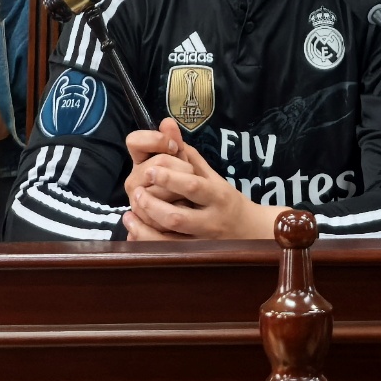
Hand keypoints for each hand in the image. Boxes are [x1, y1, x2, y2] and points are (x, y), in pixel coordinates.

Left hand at [121, 117, 275, 241]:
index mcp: (216, 194)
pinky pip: (167, 254)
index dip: (169, 179)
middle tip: (135, 192)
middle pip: (178, 216)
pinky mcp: (194, 257)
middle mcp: (210, 220)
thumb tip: (165, 124)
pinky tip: (134, 231)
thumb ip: (186, 153)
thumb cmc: (224, 199)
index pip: (192, 186)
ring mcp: (202, 242)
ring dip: (146, 228)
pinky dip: (148, 244)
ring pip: (170, 242)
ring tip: (129, 213)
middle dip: (152, 205)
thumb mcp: (211, 174)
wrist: (250, 232)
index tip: (150, 170)